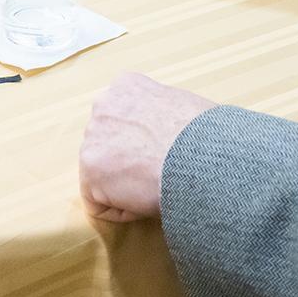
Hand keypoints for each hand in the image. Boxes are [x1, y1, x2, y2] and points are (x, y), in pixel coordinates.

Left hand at [78, 72, 215, 220]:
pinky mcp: (90, 171)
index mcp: (126, 86)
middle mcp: (103, 104)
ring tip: (157, 184)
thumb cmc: (207, 138)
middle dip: (127, 163)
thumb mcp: (183, 105)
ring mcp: (92, 137)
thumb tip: (163, 133)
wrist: (203, 158)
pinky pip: (99, 203)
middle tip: (158, 172)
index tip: (161, 155)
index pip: (122, 120)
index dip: (143, 145)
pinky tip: (147, 201)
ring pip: (102, 174)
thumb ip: (160, 114)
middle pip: (107, 145)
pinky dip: (122, 210)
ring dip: (126, 186)